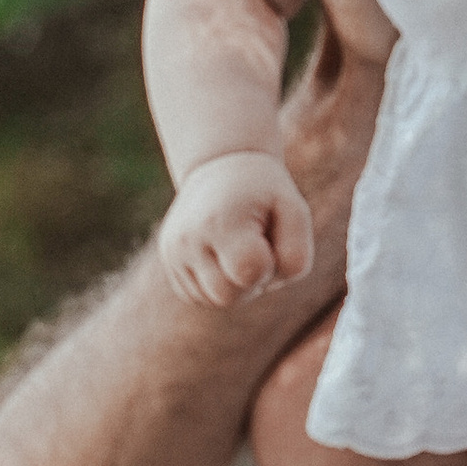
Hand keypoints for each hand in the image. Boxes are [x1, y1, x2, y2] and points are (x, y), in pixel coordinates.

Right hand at [159, 152, 313, 306]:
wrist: (220, 165)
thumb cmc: (263, 192)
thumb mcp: (294, 210)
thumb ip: (296, 255)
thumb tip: (269, 284)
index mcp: (218, 223)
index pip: (249, 273)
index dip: (269, 264)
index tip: (266, 236)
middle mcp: (187, 240)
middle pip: (227, 296)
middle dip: (251, 281)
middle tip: (256, 247)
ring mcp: (173, 253)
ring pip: (213, 300)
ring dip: (236, 284)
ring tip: (239, 249)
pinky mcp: (170, 262)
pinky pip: (201, 295)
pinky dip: (219, 283)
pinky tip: (223, 254)